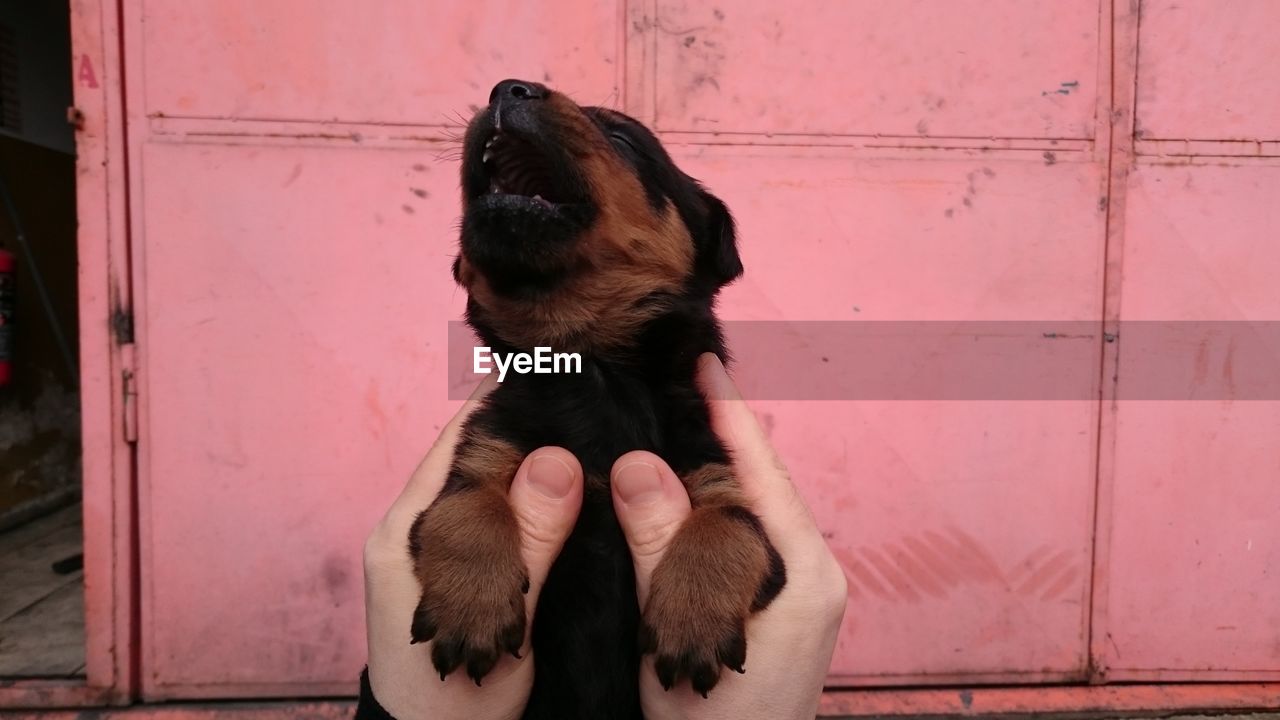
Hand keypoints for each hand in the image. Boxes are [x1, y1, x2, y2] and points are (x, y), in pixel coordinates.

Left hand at [362, 375, 586, 719]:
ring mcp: (429, 553)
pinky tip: (581, 497)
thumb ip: (526, 543)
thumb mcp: (498, 622)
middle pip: (477, 458)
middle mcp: (412, 530)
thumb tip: (558, 459)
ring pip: (490, 490)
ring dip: (538, 468)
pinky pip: (498, 522)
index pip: (460, 438)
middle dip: (533, 431)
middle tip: (597, 403)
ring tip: (598, 438)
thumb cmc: (455, 705)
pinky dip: (536, 505)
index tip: (566, 374)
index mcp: (409, 530)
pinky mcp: (454, 576)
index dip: (511, 403)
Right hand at [611, 354, 847, 719]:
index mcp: (802, 572)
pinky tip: (673, 493)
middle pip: (759, 484)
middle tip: (675, 380)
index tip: (703, 361)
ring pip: (748, 512)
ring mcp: (796, 592)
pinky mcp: (777, 608)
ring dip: (711, 468)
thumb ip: (662, 548)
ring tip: (669, 419)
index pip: (763, 471)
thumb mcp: (678, 631)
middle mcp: (809, 573)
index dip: (729, 414)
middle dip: (718, 432)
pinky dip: (708, 509)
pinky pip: (740, 541)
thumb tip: (639, 463)